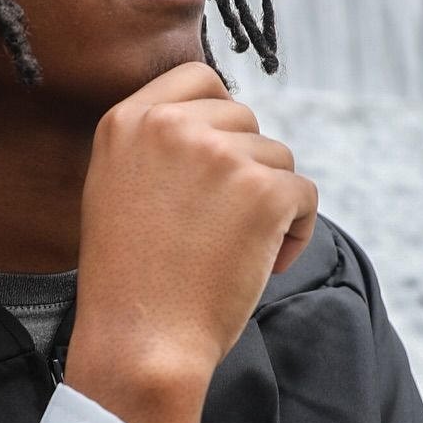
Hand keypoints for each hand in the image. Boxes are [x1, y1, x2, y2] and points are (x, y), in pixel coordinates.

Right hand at [65, 62, 317, 422]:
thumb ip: (158, 149)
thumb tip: (225, 125)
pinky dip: (296, 232)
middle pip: (244, 119)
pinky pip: (305, 194)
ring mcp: (221, 155)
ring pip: (278, 157)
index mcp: (127, 122)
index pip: (199, 79)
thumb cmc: (130, 284)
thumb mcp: (117, 192)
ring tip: (235, 253)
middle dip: (246, 168)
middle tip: (222, 227)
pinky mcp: (264, 190)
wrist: (141, 343)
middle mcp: (172, 126)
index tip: (218, 166)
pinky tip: (262, 265)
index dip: (220, 120)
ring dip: (271, 203)